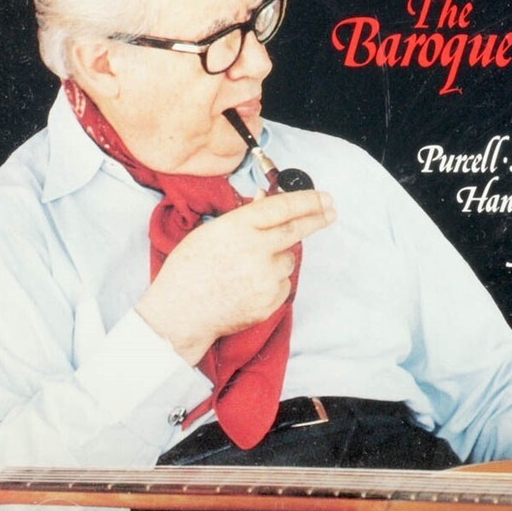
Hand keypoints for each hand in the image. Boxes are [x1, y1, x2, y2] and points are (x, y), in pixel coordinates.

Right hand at [135, 189, 335, 363]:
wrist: (181, 313)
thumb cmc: (190, 270)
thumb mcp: (212, 232)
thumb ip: (244, 216)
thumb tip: (266, 198)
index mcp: (238, 228)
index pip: (283, 208)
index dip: (308, 201)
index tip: (324, 198)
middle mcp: (256, 250)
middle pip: (296, 230)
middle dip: (317, 219)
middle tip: (330, 211)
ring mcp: (265, 277)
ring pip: (288, 259)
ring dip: (279, 257)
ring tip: (248, 268)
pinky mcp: (270, 301)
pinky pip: (283, 284)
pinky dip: (273, 281)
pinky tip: (247, 286)